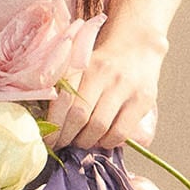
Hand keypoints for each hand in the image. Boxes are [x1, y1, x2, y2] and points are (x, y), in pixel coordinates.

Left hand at [46, 29, 162, 151]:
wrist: (137, 45)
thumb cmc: (101, 62)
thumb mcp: (80, 66)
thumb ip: (64, 88)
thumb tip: (47, 123)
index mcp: (82, 66)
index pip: (63, 100)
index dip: (54, 126)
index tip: (49, 140)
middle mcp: (103, 74)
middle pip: (79, 116)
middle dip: (67, 137)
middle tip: (63, 144)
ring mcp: (124, 87)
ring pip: (99, 126)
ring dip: (86, 142)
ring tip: (82, 142)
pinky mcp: (142, 100)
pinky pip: (120, 132)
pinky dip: (108, 143)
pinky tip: (103, 140)